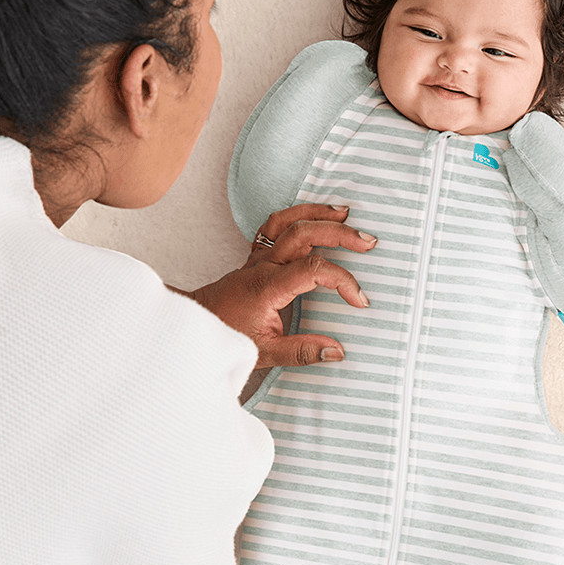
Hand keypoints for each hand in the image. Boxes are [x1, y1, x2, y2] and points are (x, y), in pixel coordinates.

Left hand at [191, 204, 376, 367]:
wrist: (194, 324)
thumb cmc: (226, 336)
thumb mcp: (266, 352)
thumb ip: (303, 352)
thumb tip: (338, 351)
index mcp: (267, 286)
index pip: (312, 270)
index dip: (341, 280)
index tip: (359, 300)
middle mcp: (263, 265)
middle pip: (303, 233)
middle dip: (339, 233)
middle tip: (368, 241)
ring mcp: (258, 257)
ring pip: (287, 221)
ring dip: (317, 213)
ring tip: (345, 212)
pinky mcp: (255, 256)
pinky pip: (275, 226)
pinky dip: (296, 215)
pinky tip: (314, 215)